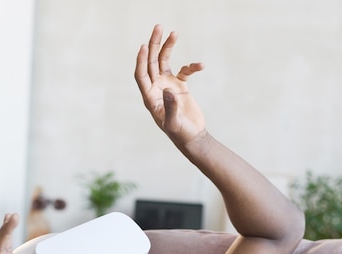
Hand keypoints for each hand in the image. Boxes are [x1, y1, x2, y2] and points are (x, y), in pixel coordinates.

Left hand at [135, 24, 205, 146]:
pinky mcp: (180, 87)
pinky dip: (191, 67)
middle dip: (154, 45)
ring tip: (174, 33)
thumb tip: (168, 89)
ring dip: (168, 47)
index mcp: (150, 98)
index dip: (141, 60)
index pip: (141, 75)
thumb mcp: (174, 122)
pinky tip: (200, 66)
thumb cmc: (180, 133)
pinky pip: (184, 71)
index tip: (145, 46)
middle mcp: (156, 89)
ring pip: (164, 62)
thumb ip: (170, 106)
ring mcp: (168, 86)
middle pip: (151, 63)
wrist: (192, 137)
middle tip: (158, 28)